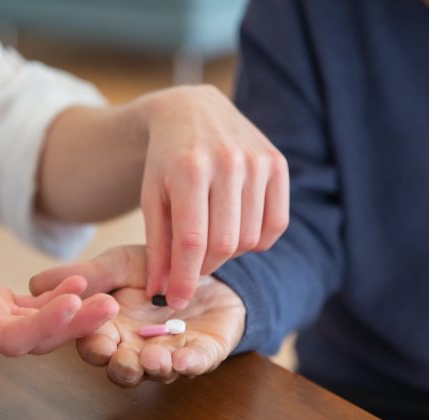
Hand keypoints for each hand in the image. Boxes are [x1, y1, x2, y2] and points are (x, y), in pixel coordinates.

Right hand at [0, 240, 117, 355]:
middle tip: (112, 304)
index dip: (45, 324)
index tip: (75, 303)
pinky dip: (57, 298)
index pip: (12, 337)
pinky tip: (79, 282)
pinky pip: (33, 308)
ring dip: (75, 313)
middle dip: (76, 323)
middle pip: (38, 337)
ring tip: (108, 295)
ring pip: (41, 324)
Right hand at [30, 245, 245, 386]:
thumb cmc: (156, 267)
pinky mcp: (202, 351)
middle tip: (121, 356)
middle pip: (122, 368)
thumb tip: (36, 283)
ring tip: (153, 359)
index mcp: (111, 329)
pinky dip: (191, 364)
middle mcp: (137, 347)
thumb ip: (87, 275)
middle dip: (121, 366)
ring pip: (157, 372)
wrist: (205, 263)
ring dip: (153, 369)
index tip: (95, 336)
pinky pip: (197, 363)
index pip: (94, 345)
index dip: (92, 344)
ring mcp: (170, 353)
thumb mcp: (119, 264)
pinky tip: (184, 359)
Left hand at [139, 85, 288, 309]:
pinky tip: (237, 229)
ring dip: (230, 252)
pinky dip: (258, 240)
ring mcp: (257, 161)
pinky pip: (276, 224)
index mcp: (189, 169)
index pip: (192, 241)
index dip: (185, 278)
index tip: (176, 300)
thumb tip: (162, 294)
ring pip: (251, 238)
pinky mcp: (277, 163)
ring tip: (212, 239)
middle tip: (193, 265)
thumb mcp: (152, 199)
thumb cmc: (166, 160)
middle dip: (206, 266)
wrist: (191, 111)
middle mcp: (228, 162)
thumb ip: (157, 247)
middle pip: (225, 243)